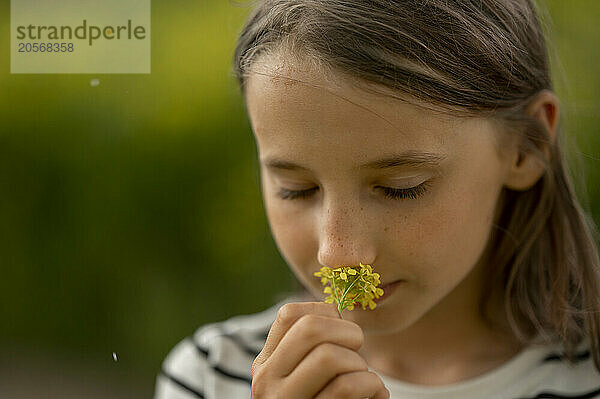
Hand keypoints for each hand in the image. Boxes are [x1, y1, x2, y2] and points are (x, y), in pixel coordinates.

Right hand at [251, 302, 389, 398]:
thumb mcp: (303, 377)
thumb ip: (311, 349)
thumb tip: (340, 311)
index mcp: (266, 364)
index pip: (289, 314)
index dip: (326, 312)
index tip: (343, 329)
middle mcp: (267, 381)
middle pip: (311, 329)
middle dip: (348, 333)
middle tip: (358, 352)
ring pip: (331, 356)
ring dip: (362, 366)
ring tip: (364, 382)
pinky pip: (348, 387)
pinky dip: (374, 387)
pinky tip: (375, 396)